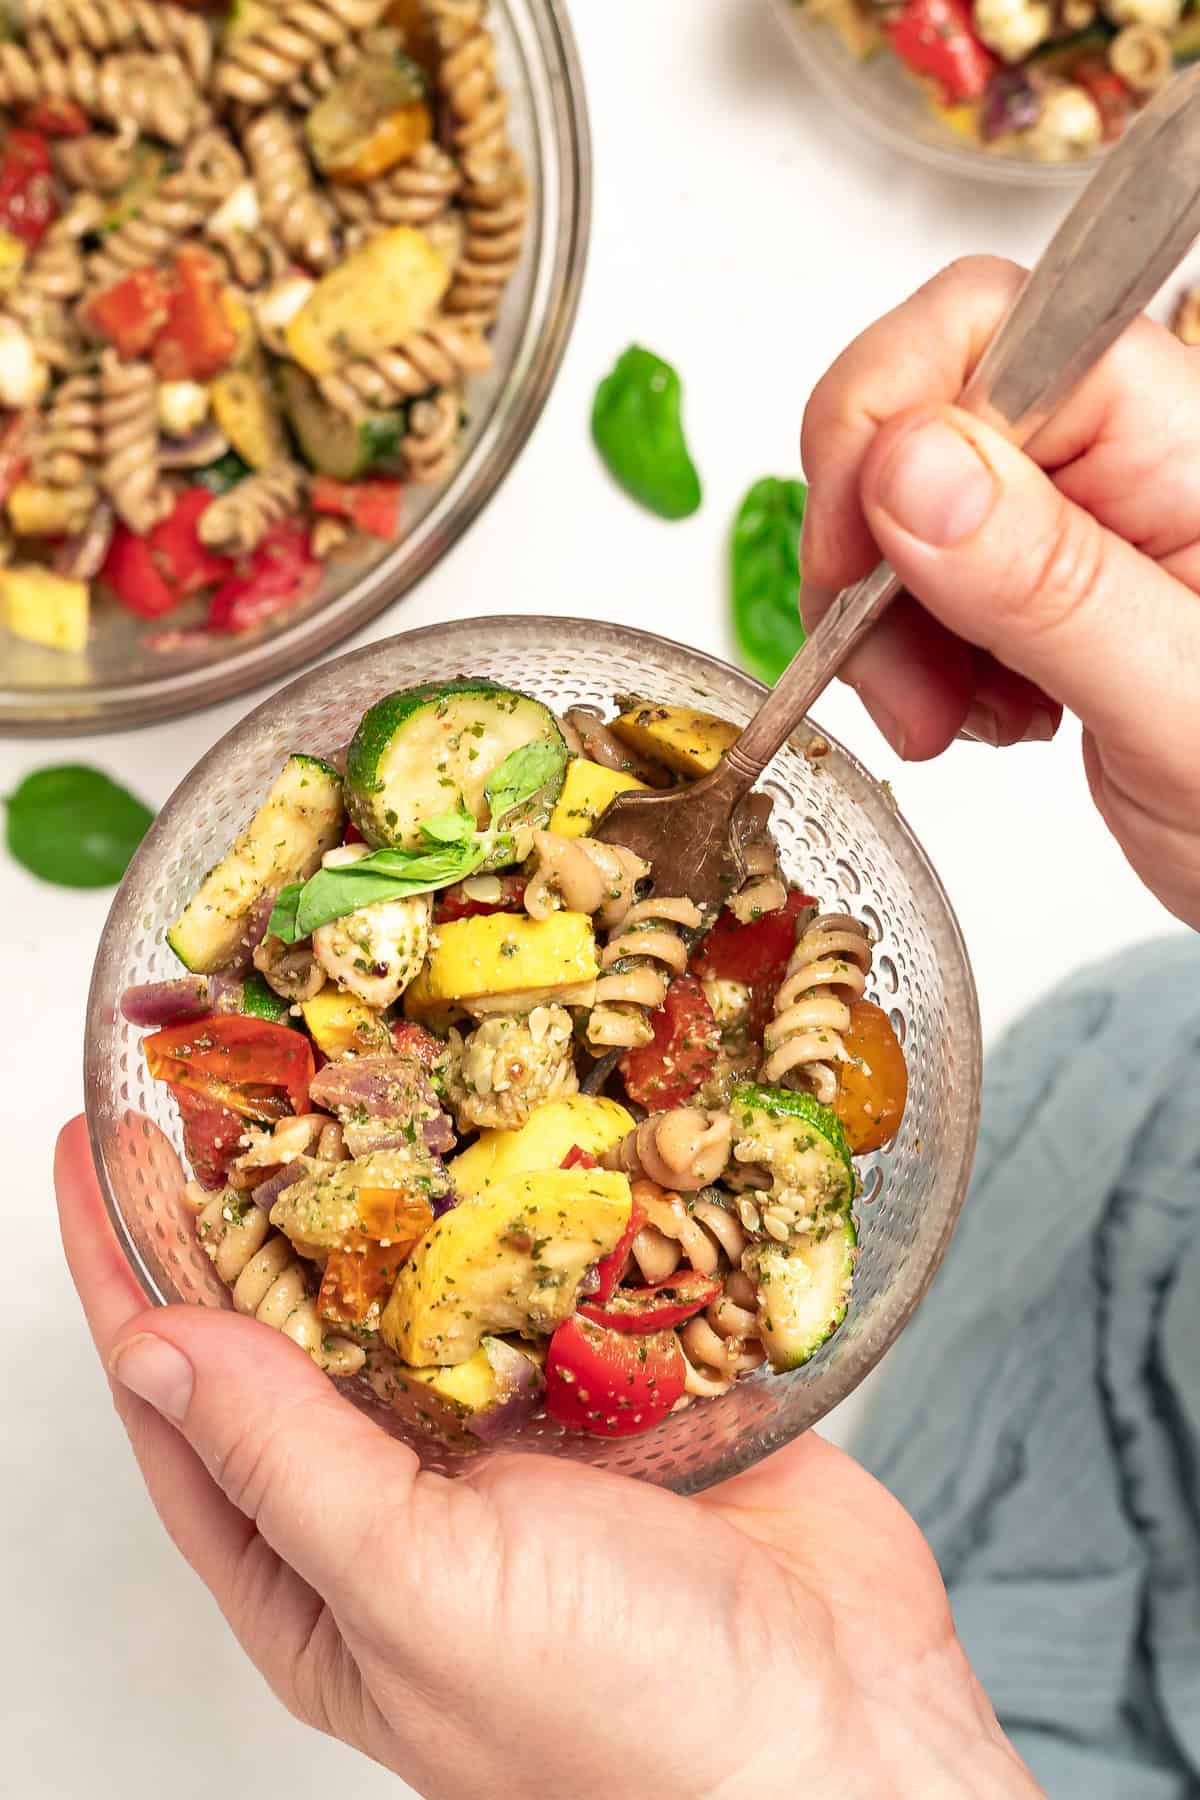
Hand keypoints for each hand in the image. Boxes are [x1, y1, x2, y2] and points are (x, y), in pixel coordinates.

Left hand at [58, 1117, 1035, 1799]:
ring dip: (400, 1185)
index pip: (184, 1398)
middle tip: (230, 1079)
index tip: (98, 1149)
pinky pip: (553, 1275)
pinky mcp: (621, 1387)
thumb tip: (156, 1349)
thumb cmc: (627, 1722)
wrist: (845, 1739)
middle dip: (256, 1204)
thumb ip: (290, 1465)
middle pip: (298, 1323)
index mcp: (322, 1571)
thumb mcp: (421, 1595)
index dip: (129, 1268)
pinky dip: (534, 1202)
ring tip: (359, 1073)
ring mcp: (519, 1435)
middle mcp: (410, 1496)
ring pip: (428, 1284)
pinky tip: (515, 1126)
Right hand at [801, 255, 1199, 928]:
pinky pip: (927, 579)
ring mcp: (1083, 520)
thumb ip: (1048, 580)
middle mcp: (1126, 456)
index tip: (855, 569)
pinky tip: (985, 714)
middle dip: (868, 550)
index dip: (878, 429)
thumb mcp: (1178, 702)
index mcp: (1179, 439)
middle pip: (918, 417)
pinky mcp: (1050, 583)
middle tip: (905, 682)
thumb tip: (905, 464)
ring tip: (952, 717)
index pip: (979, 328)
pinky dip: (916, 656)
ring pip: (902, 509)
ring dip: (886, 625)